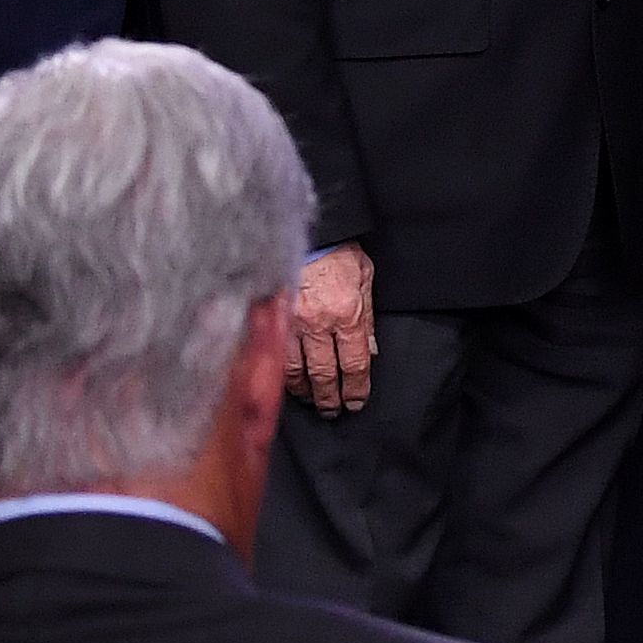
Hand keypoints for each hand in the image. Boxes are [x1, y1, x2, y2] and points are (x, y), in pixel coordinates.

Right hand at [290, 244, 376, 416]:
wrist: (305, 231)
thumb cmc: (338, 250)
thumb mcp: (365, 278)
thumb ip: (367, 317)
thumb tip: (370, 350)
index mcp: (346, 313)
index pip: (354, 363)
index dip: (356, 388)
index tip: (356, 402)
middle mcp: (319, 323)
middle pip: (324, 374)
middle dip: (330, 397)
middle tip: (333, 410)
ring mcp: (292, 322)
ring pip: (296, 370)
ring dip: (305, 391)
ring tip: (312, 401)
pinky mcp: (272, 318)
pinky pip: (277, 355)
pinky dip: (283, 374)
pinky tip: (288, 382)